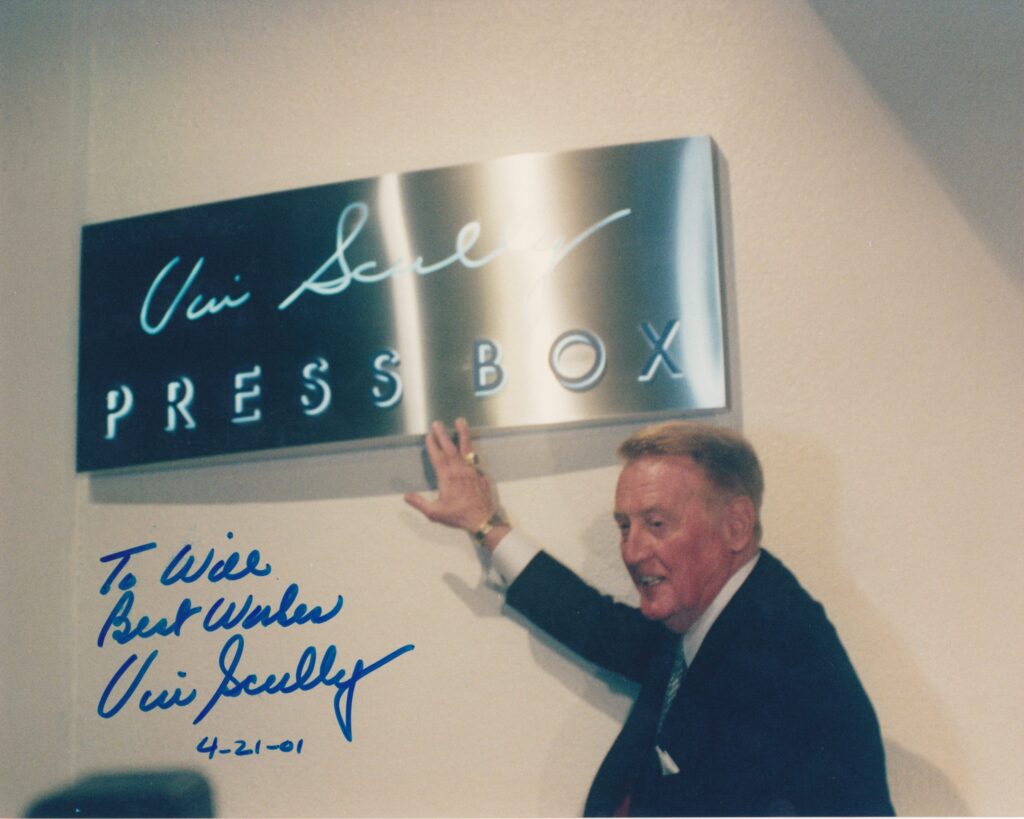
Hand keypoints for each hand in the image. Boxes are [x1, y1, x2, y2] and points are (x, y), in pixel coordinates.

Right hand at [404, 418, 505, 546]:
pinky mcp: (480, 473)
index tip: (428, 436)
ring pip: (466, 448)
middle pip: (449, 448)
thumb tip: (406, 496)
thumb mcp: (434, 513)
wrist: (482, 519)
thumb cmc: (458, 516)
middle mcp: (459, 470)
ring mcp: (471, 470)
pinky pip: (474, 457)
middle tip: (437, 423)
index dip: (433, 445)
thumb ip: (419, 503)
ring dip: (462, 433)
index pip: (438, 457)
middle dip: (443, 434)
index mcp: (447, 477)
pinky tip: (468, 443)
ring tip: (460, 421)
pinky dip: (470, 448)